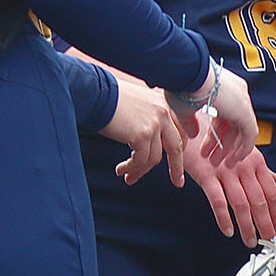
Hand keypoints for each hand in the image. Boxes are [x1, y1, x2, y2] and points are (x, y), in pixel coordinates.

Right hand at [99, 68, 187, 187]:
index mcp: (164, 104)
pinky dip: (131, 168)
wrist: (95, 93)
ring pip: (155, 158)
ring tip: (128, 177)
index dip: (179, 148)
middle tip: (177, 182)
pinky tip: (121, 170)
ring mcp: (154, 125)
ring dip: (141, 170)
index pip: (180, 131)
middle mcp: (163, 113)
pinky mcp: (142, 136)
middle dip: (176, 167)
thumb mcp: (139, 103)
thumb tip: (150, 140)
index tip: (177, 162)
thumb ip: (150, 117)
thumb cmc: (110, 97)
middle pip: (175, 147)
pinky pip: (140, 160)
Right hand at [172, 63, 258, 167]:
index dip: (215, 134)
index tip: (207, 148)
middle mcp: (236, 92)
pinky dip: (243, 148)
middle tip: (213, 160)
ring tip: (222, 164)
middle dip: (222, 144)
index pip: (223, 115)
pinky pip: (250, 134)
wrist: (186, 72)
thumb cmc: (180, 84)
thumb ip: (190, 122)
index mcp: (222, 87)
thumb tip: (193, 134)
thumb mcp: (184, 107)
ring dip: (232, 149)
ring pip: (242, 130)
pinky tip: (233, 160)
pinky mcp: (245, 110)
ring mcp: (242, 100)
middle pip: (233, 124)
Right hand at [187, 133, 275, 246]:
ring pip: (242, 204)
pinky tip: (228, 231)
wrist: (191, 127)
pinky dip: (224, 218)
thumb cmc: (217, 140)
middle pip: (260, 201)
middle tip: (269, 240)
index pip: (272, 192)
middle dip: (266, 224)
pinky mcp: (207, 175)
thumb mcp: (243, 151)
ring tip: (250, 241)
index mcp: (255, 162)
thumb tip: (274, 179)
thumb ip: (259, 168)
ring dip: (247, 227)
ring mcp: (225, 171)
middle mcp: (243, 167)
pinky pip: (218, 200)